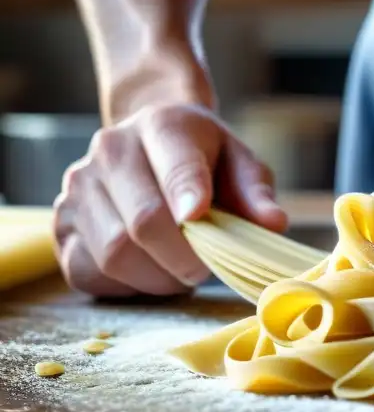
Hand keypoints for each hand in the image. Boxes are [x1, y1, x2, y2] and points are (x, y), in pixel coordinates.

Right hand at [54, 103, 286, 296]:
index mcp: (161, 126)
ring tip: (181, 271)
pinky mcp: (61, 224)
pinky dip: (127, 285)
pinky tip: (150, 271)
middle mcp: (110, 150)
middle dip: (184, 258)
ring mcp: (78, 188)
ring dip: (158, 277)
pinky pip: (90, 272)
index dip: (189, 196)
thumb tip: (273, 224)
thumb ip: (256, 192)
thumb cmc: (205, 158)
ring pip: (114, 254)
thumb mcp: (239, 162)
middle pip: (144, 222)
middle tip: (206, 269)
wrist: (150, 141)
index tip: (201, 219)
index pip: (176, 165)